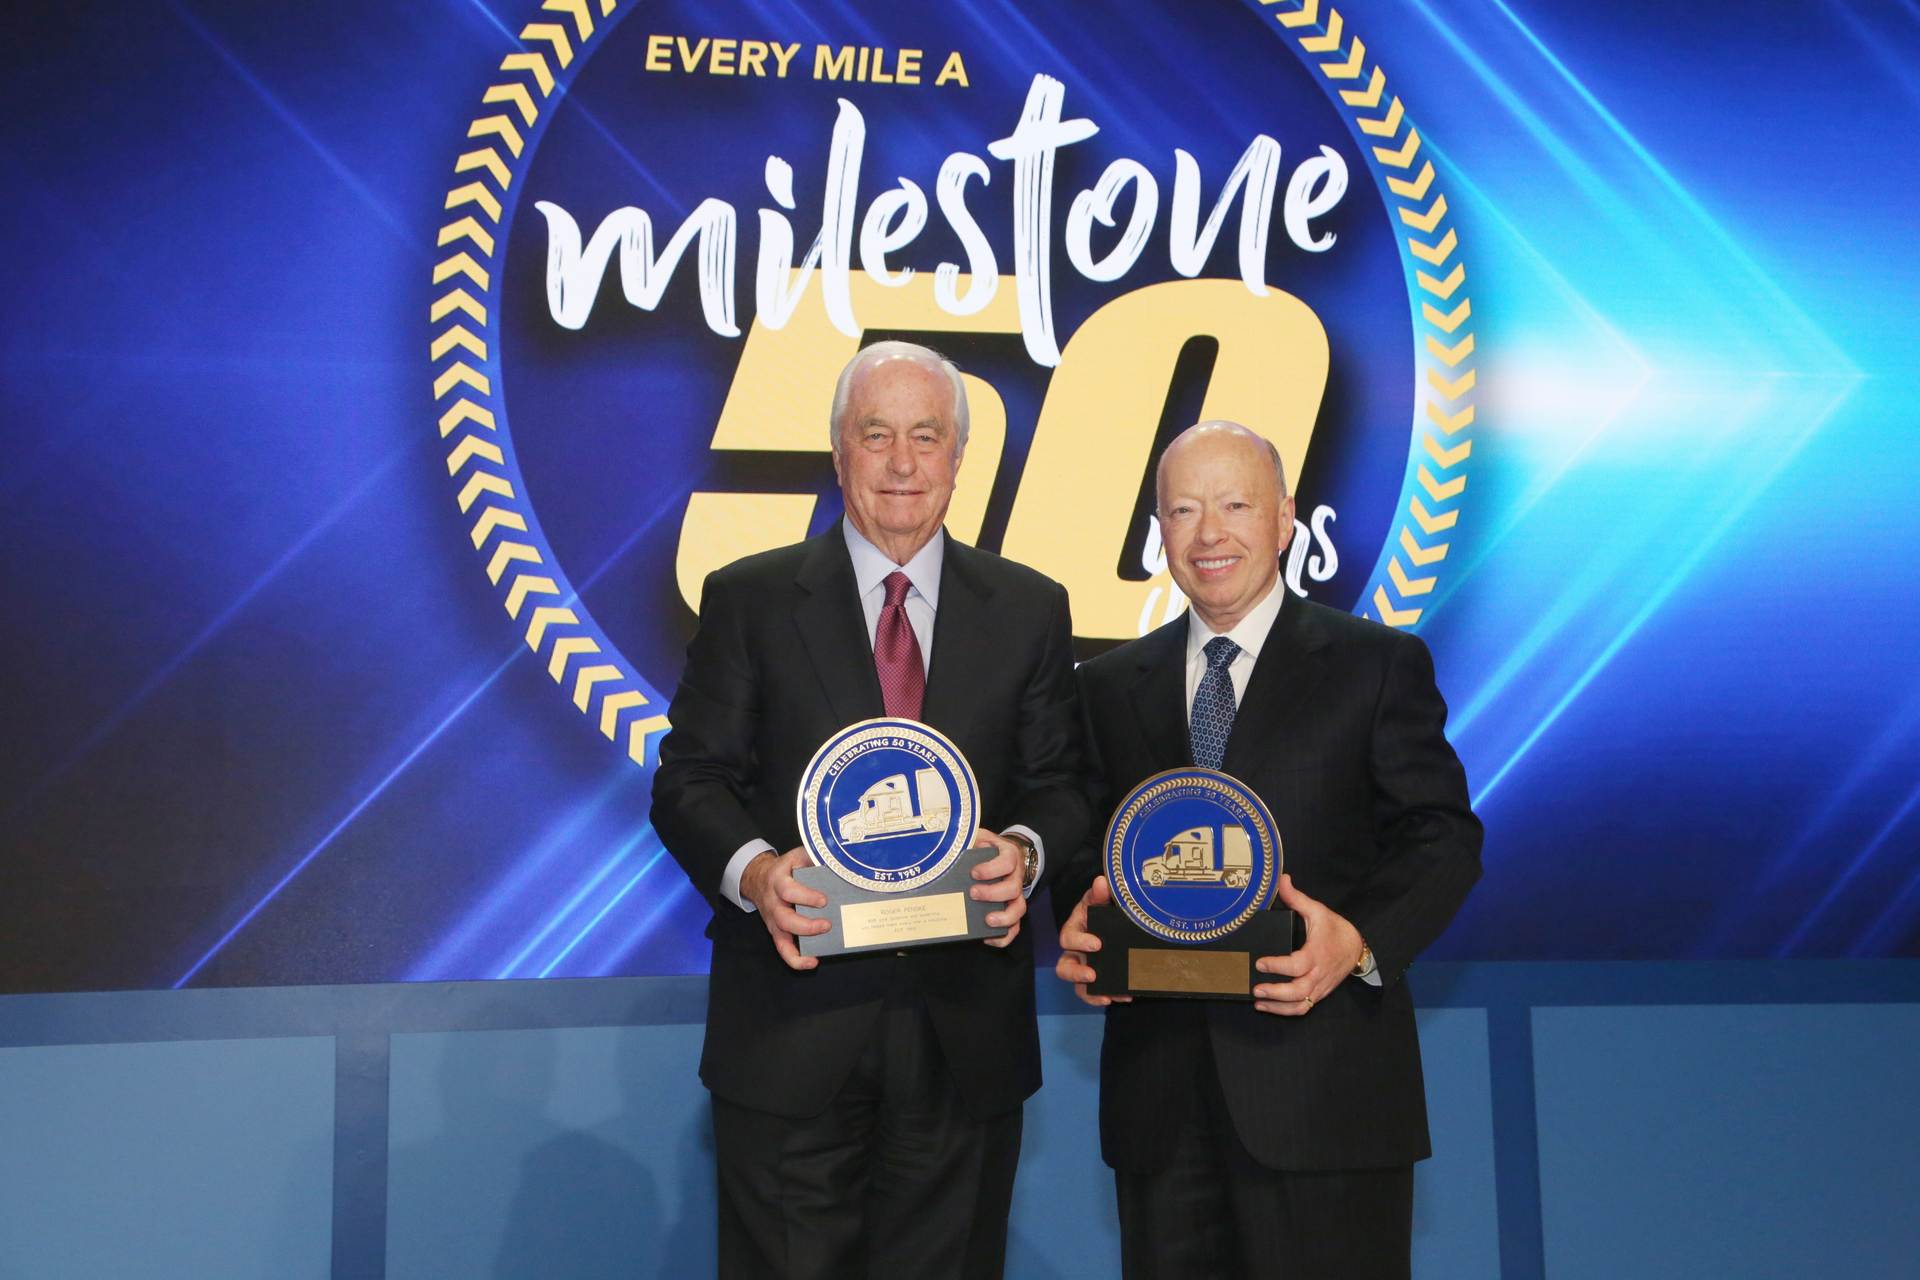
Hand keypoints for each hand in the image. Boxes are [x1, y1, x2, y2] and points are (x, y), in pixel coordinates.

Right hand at [740, 847, 830, 970]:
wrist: (759, 878)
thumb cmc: (786, 868)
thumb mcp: (796, 856)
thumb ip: (813, 857)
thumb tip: (837, 861)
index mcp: (778, 881)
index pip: (788, 891)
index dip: (805, 897)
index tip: (823, 901)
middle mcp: (773, 903)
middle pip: (785, 919)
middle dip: (806, 926)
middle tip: (827, 925)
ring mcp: (773, 920)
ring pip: (782, 938)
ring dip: (800, 946)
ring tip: (817, 954)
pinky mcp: (776, 931)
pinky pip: (783, 949)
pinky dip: (795, 959)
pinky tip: (812, 962)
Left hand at [970, 830, 1028, 946]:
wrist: (1006, 853)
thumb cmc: (989, 847)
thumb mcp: (981, 837)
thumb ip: (971, 839)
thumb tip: (950, 847)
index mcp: (1009, 856)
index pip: (1006, 862)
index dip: (991, 869)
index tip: (974, 873)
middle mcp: (1016, 877)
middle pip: (1013, 888)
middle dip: (993, 893)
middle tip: (973, 894)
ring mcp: (1016, 895)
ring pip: (1019, 909)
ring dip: (1004, 917)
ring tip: (987, 921)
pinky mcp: (1012, 909)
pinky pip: (1015, 926)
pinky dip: (1005, 936)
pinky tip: (988, 939)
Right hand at [1054, 876, 1129, 1006]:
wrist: (1116, 919)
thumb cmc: (1102, 909)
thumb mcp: (1100, 900)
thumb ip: (1100, 893)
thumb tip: (1101, 882)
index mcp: (1074, 930)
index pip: (1068, 938)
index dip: (1080, 942)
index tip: (1098, 944)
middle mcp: (1075, 952)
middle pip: (1064, 967)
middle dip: (1076, 973)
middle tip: (1093, 976)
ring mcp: (1085, 966)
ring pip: (1078, 985)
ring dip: (1091, 993)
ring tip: (1110, 995)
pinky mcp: (1097, 979)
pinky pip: (1095, 993)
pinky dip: (1107, 996)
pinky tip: (1124, 996)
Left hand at [1252, 873, 1364, 1015]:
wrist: (1358, 947)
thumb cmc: (1336, 929)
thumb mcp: (1318, 910)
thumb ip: (1297, 898)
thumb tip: (1283, 880)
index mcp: (1317, 953)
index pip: (1297, 964)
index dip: (1278, 966)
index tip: (1260, 962)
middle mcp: (1319, 974)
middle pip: (1298, 991)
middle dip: (1276, 992)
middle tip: (1256, 988)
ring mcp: (1320, 987)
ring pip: (1300, 1005)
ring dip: (1278, 1007)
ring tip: (1258, 1002)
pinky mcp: (1319, 994)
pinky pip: (1303, 1008)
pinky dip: (1286, 1010)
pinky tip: (1268, 1006)